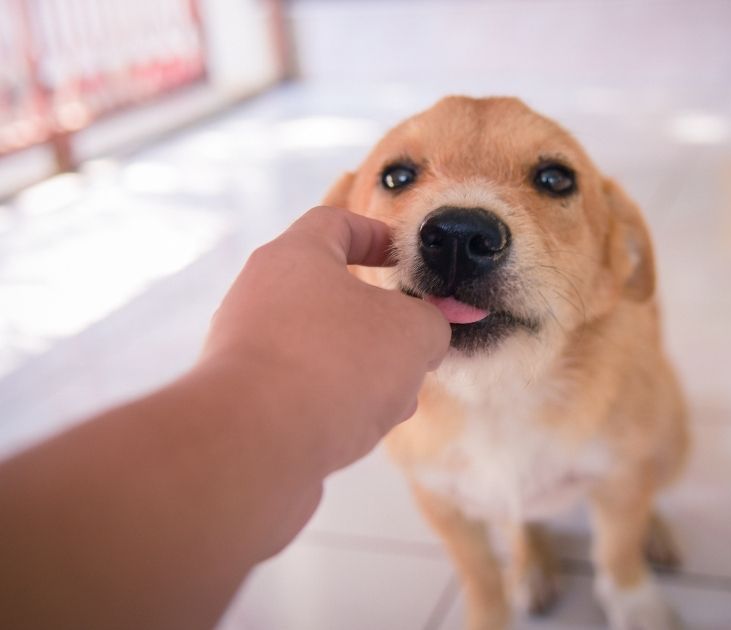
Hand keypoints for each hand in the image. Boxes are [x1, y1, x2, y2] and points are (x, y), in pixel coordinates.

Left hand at [200, 206, 449, 474]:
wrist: (254, 443)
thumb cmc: (337, 363)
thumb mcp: (412, 332)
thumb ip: (431, 322)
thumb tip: (426, 333)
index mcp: (294, 256)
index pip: (335, 222)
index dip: (377, 236)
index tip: (405, 261)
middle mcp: (260, 294)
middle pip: (330, 294)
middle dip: (380, 323)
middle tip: (412, 347)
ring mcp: (245, 349)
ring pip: (320, 348)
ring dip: (362, 369)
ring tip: (395, 402)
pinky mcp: (242, 400)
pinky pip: (300, 388)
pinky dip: (333, 402)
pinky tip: (358, 431)